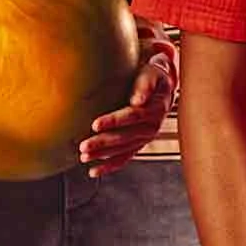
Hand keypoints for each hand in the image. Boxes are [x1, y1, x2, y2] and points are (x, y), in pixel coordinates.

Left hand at [80, 53, 173, 177]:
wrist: (162, 87)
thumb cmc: (152, 76)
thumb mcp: (152, 74)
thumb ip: (145, 84)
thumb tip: (137, 100)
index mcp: (155, 109)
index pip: (132, 116)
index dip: (113, 121)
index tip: (95, 124)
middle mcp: (151, 127)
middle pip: (124, 137)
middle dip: (103, 143)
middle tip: (83, 146)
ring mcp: (145, 138)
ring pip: (122, 150)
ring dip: (102, 155)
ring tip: (84, 157)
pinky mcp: (139, 144)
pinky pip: (124, 158)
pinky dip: (109, 166)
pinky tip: (94, 171)